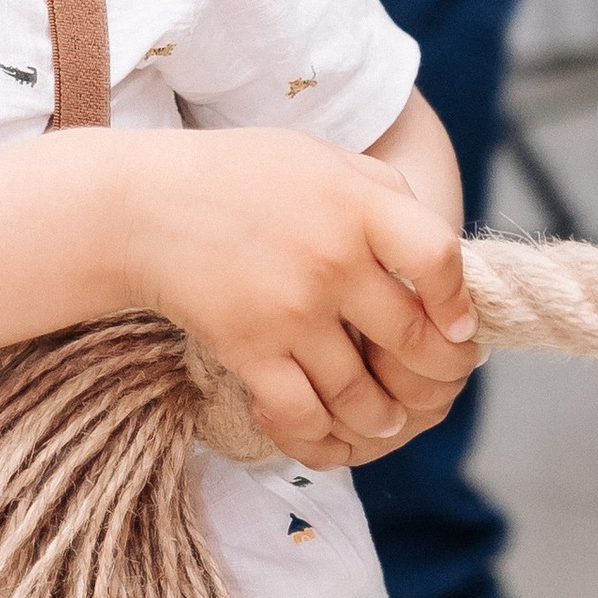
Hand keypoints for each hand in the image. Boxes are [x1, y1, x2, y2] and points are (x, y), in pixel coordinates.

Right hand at [126, 131, 478, 474]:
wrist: (138, 207)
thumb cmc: (236, 178)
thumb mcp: (320, 158)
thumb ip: (384, 193)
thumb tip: (440, 256)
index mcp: (357, 204)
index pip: (441, 261)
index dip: (459, 303)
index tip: (456, 322)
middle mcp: (331, 259)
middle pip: (415, 342)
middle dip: (436, 376)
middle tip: (434, 384)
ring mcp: (289, 310)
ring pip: (363, 396)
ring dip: (383, 419)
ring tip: (383, 419)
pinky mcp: (248, 350)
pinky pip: (302, 417)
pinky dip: (323, 439)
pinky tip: (331, 437)